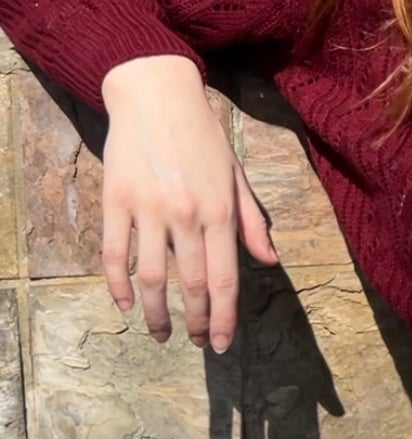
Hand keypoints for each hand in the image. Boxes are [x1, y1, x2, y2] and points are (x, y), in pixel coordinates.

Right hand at [100, 55, 280, 352]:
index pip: (226, 278)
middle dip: (198, 322)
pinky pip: (115, 255)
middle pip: (192, 285)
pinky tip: (127, 305)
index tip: (223, 344)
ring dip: (157, 314)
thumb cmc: (202, 136)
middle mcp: (186, 213)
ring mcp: (148, 208)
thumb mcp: (235, 175)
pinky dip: (119, 286)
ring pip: (153, 278)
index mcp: (219, 209)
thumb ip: (251, 221)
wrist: (156, 94)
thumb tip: (270, 261)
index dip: (225, 317)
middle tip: (198, 342)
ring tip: (162, 334)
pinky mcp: (116, 201)